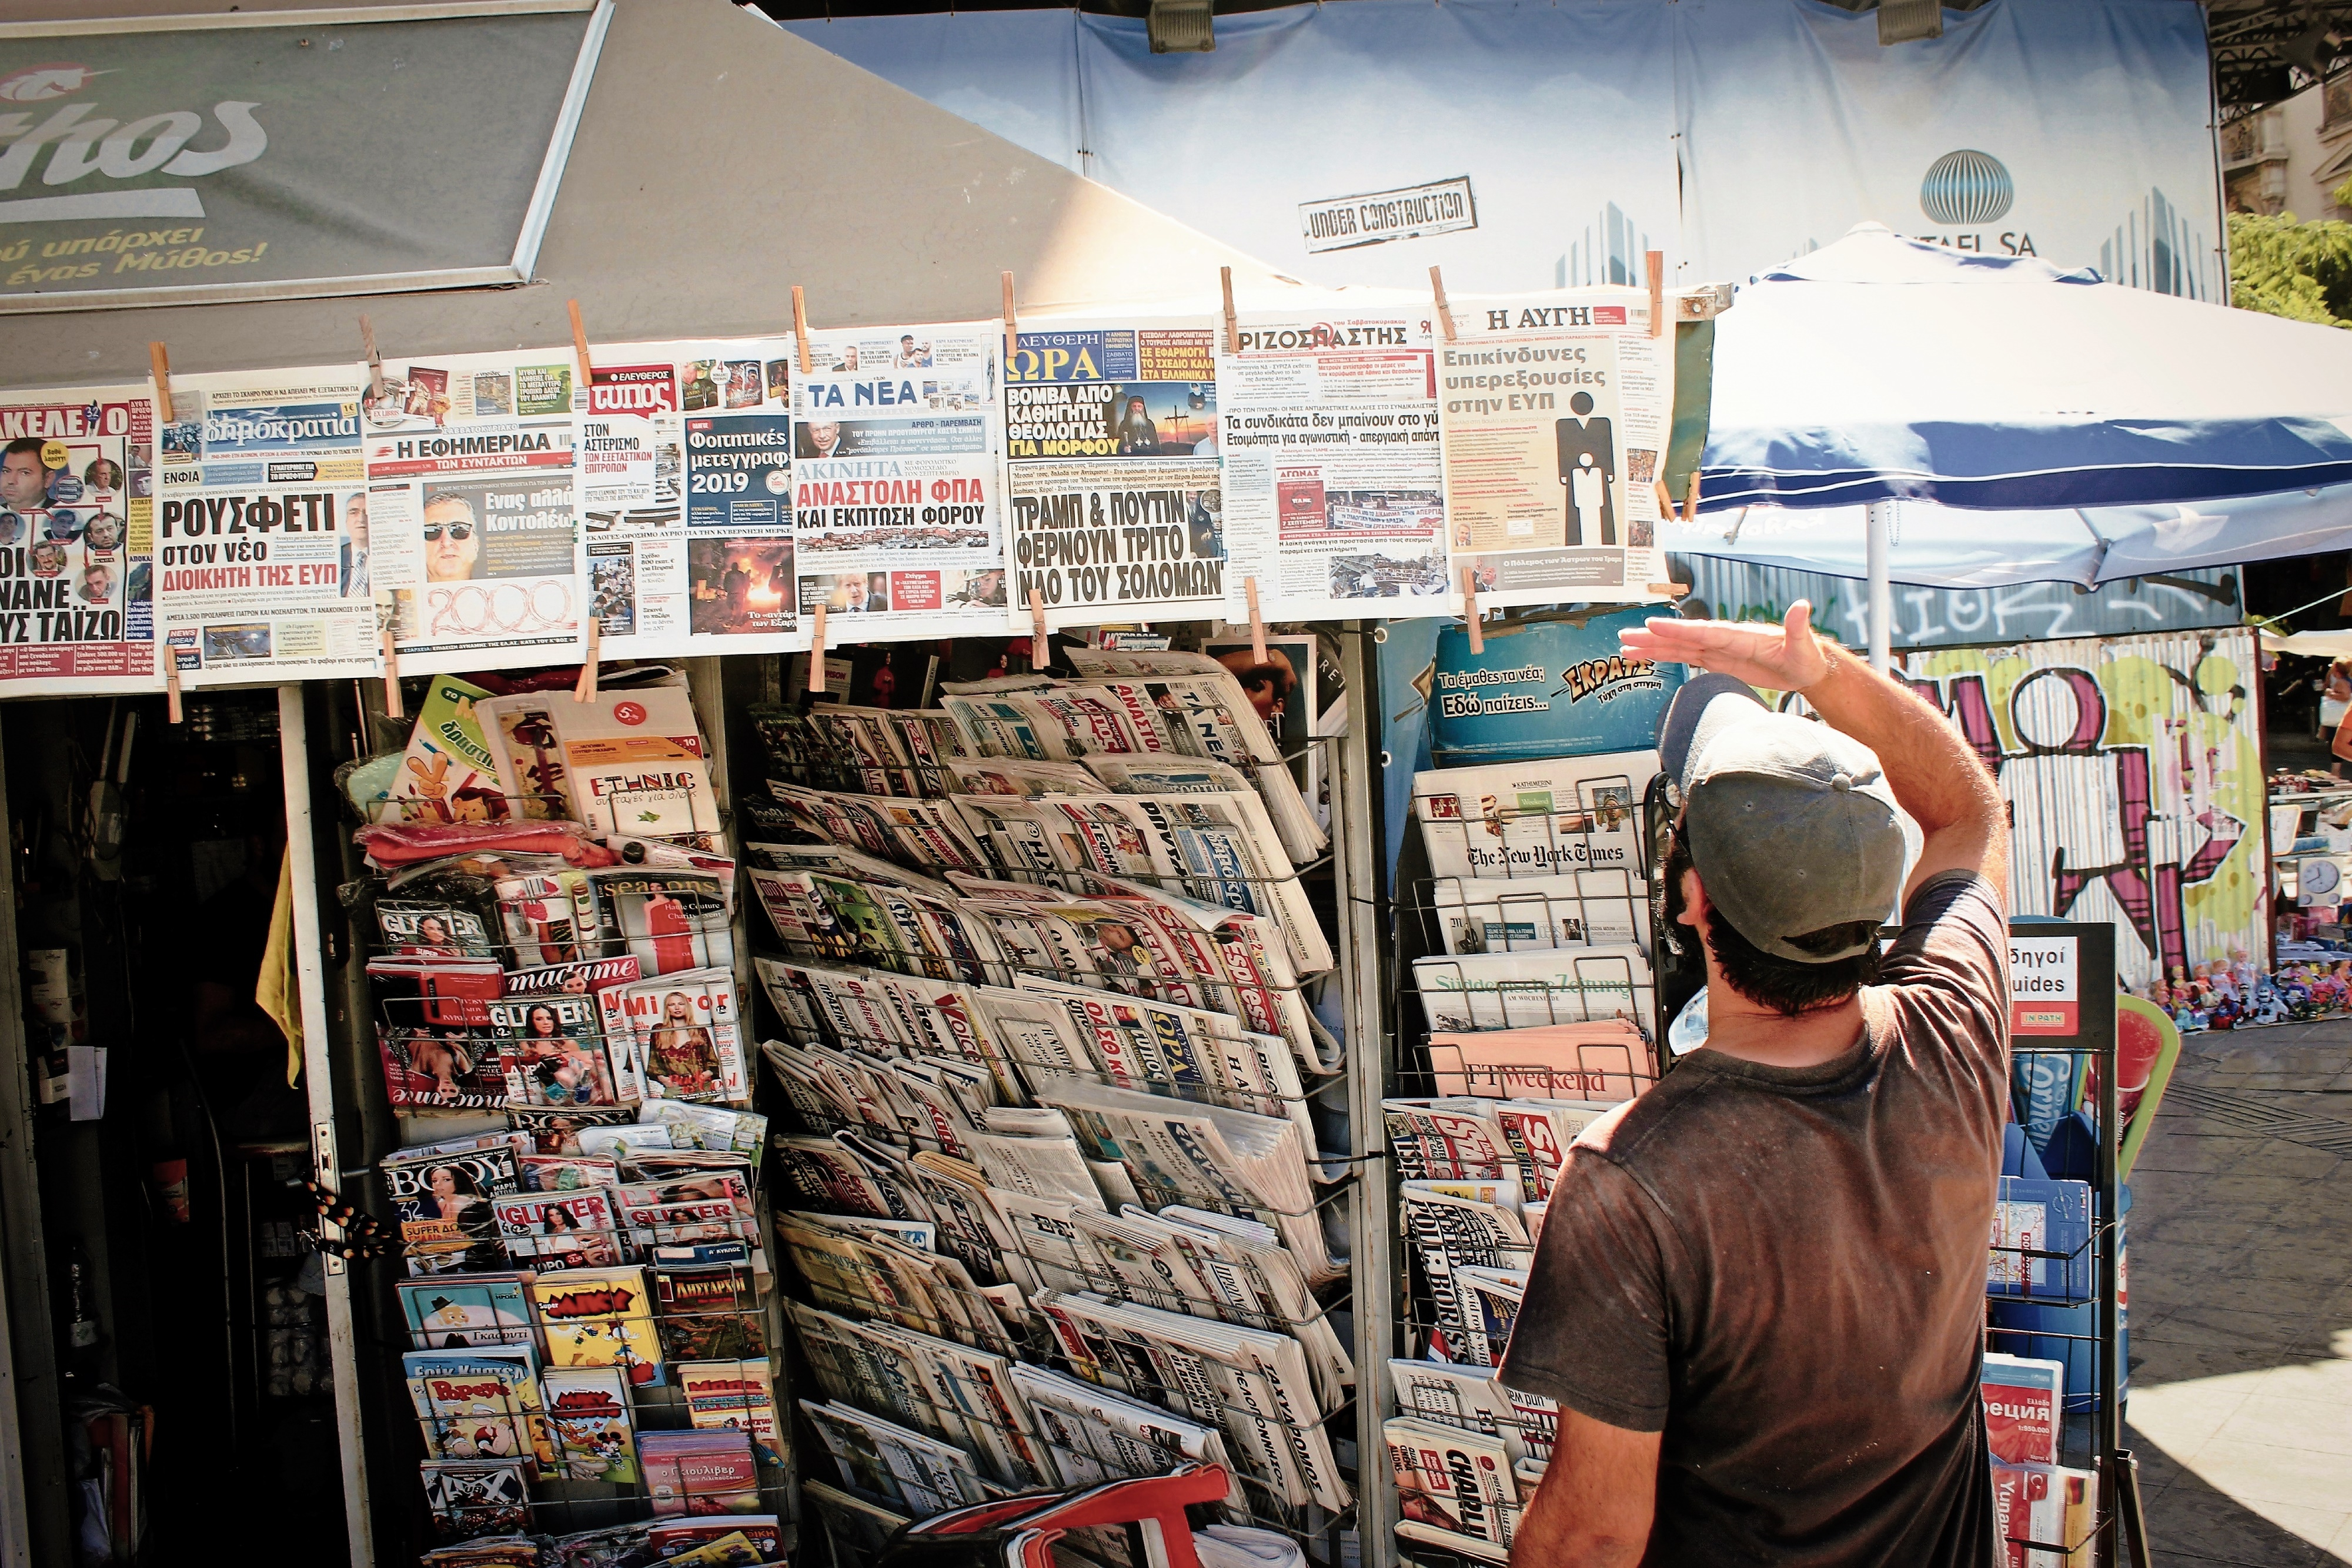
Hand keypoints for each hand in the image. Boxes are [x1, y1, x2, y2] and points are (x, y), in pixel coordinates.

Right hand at [1618, 600, 1831, 692]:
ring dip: (1653, 647)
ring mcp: (1718, 649)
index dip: (1677, 628)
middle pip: (1682, 637)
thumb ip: (1798, 626)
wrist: (1805, 668)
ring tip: (1626, 648)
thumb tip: (1801, 606)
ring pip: (1679, 646)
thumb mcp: (1804, 644)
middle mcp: (1724, 639)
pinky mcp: (1717, 661)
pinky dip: (1665, 656)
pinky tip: (1647, 657)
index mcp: (1739, 635)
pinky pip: (1685, 657)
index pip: (1703, 631)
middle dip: (1654, 636)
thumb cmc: (1805, 656)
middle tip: (1626, 635)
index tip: (1653, 624)